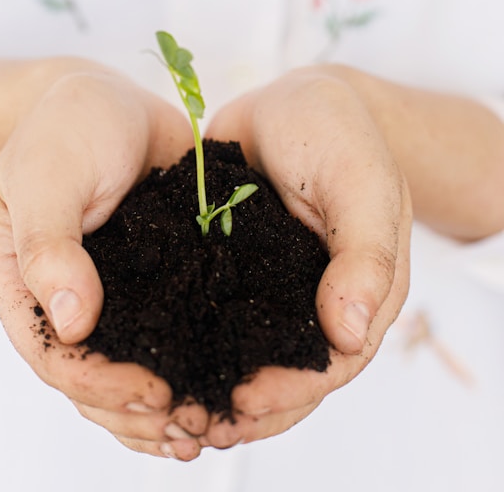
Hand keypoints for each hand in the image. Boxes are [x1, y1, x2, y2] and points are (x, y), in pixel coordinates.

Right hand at [0, 63, 210, 457]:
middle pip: (91, 383)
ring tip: (210, 429)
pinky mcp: (152, 282)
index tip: (153, 393)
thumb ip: (50, 243)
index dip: (100, 385)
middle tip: (194, 427)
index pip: (52, 356)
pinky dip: (189, 366)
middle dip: (138, 412)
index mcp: (22, 284)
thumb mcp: (47, 174)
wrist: (106, 97)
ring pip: (127, 373)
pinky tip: (221, 389)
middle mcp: (64, 302)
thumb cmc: (64, 127)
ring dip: (163, 411)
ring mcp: (109, 297)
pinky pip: (166, 337)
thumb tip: (74, 322)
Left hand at [200, 65, 411, 448]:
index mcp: (362, 289)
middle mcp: (316, 299)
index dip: (292, 389)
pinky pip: (214, 313)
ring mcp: (272, 286)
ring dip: (215, 384)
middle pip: (289, 374)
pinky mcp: (231, 266)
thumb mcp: (360, 178)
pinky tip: (156, 355)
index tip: (244, 400)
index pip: (335, 361)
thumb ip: (364, 251)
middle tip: (195, 421)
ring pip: (248, 354)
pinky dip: (191, 340)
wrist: (293, 98)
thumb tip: (350, 334)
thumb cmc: (338, 130)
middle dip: (248, 405)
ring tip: (170, 409)